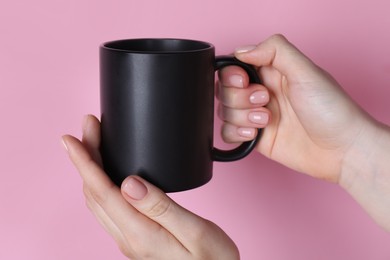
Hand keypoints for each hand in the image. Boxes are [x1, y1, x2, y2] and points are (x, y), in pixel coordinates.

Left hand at [62, 115, 238, 259]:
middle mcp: (128, 237)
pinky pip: (108, 207)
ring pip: (98, 200)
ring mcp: (130, 239)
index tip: (72, 139)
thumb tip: (129, 183)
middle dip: (87, 157)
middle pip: (95, 192)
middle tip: (88, 127)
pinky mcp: (136, 237)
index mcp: (141, 233)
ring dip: (91, 169)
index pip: (103, 192)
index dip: (85, 162)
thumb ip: (161, 208)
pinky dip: (101, 183)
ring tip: (94, 143)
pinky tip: (108, 172)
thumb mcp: (196, 232)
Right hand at [217, 34, 373, 181]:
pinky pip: (228, 132)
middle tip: (265, 100)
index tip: (244, 81)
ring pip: (224, 111)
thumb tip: (241, 51)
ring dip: (241, 116)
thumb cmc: (331, 110)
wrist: (341, 150)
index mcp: (271, 71)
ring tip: (267, 120)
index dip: (232, 74)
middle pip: (225, 89)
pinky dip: (236, 133)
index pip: (234, 66)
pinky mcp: (256, 137)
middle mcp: (261, 92)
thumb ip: (275, 51)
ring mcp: (256, 115)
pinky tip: (255, 134)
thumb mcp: (306, 71)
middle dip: (239, 97)